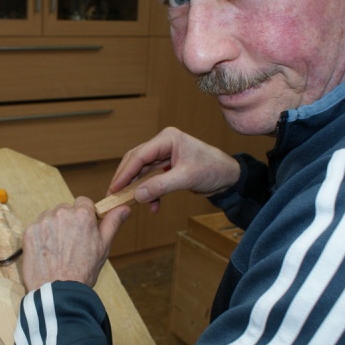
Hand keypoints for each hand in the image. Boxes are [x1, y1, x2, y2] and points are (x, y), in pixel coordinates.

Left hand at [20, 197, 130, 291]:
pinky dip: (41, 237)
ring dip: (53, 228)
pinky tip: (47, 252)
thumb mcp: (103, 247)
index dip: (84, 215)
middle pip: (65, 210)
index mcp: (82, 215)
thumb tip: (124, 208)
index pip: (83, 202)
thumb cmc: (83, 271)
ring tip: (58, 250)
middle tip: (71, 243)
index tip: (83, 228)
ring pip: (50, 217)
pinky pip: (37, 228)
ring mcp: (43, 222)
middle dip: (68, 222)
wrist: (58, 291)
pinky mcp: (30, 232)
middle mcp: (62, 213)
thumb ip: (112, 223)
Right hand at [109, 127, 240, 212]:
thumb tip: (137, 195)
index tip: (114, 188)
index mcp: (167, 139)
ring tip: (132, 203)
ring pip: (142, 172)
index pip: (139, 155)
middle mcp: (163, 144)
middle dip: (126, 180)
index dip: (125, 172)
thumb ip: (160, 186)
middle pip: (136, 161)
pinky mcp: (167, 167)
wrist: (230, 177)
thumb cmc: (213, 169)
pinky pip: (152, 179)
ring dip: (139, 189)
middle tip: (115, 195)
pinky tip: (153, 205)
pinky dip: (151, 192)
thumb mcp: (186, 178)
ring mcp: (165, 156)